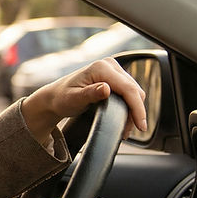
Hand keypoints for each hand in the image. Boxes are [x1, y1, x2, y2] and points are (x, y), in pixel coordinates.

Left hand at [21, 57, 146, 143]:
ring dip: (133, 110)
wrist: (55, 96)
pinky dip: (129, 106)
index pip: (128, 88)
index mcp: (101, 68)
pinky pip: (129, 92)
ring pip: (134, 92)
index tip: (140, 125)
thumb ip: (90, 94)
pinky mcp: (115, 77)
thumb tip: (107, 89)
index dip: (137, 108)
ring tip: (126, 128)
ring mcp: (113, 70)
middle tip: (128, 132)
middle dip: (136, 112)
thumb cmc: (62, 98)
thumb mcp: (74, 99)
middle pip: (134, 90)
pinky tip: (125, 119)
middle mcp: (109, 65)